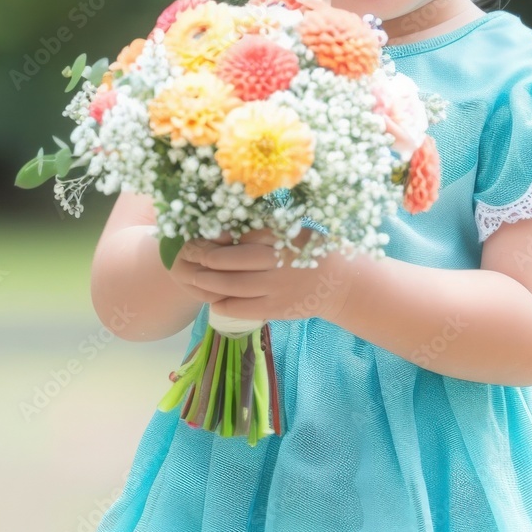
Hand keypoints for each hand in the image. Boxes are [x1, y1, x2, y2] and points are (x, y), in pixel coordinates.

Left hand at [184, 226, 356, 324]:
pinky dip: (223, 303)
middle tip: (190, 255)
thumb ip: (267, 227)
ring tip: (194, 277)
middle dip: (207, 259)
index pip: (242, 238)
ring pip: (232, 286)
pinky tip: (213, 299)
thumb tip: (233, 222)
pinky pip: (242, 308)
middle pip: (231, 262)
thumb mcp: (296, 229)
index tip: (203, 235)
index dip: (219, 238)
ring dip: (208, 282)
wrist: (341, 284)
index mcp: (281, 238)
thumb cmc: (315, 249)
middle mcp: (277, 263)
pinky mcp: (276, 309)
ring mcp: (276, 289)